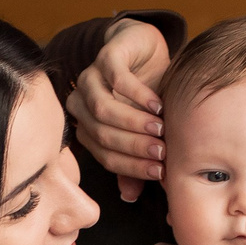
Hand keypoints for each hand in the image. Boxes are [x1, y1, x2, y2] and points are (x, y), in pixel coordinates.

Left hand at [66, 18, 169, 199]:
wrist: (143, 47)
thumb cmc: (145, 92)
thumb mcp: (144, 128)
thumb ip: (135, 158)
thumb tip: (130, 197)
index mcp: (88, 127)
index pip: (105, 156)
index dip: (132, 166)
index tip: (159, 171)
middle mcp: (83, 104)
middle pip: (102, 134)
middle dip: (134, 147)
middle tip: (162, 152)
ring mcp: (90, 78)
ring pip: (103, 109)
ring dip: (133, 122)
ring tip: (160, 128)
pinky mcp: (105, 55)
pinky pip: (116, 78)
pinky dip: (137, 95)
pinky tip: (156, 104)